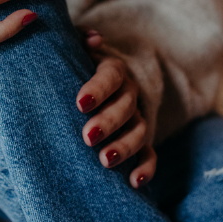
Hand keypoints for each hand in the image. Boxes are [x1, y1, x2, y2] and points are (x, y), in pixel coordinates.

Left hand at [77, 30, 156, 188]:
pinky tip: (134, 183)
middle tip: (87, 136)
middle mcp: (129, 93)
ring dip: (124, 146)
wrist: (88, 82)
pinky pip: (149, 154)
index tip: (79, 103)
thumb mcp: (73, 47)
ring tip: (105, 160)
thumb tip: (93, 39)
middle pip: (126, 106)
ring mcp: (137, 117)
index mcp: (113, 69)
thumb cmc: (74, 65)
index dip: (97, 89)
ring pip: (139, 131)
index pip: (110, 76)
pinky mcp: (140, 141)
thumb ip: (78, 39)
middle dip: (108, 122)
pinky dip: (145, 168)